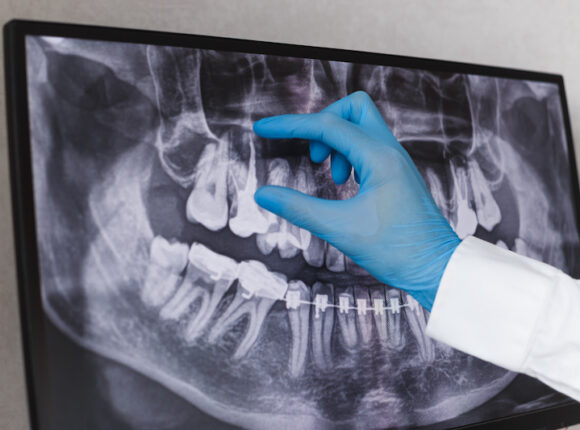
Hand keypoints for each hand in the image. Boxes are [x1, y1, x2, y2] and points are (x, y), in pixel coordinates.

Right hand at [253, 91, 459, 310]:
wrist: (437, 269)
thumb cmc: (397, 250)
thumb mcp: (340, 229)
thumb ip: (298, 208)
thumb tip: (263, 194)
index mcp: (379, 158)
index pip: (326, 126)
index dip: (289, 125)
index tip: (262, 129)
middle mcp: (390, 152)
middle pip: (353, 109)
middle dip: (323, 123)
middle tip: (314, 156)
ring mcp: (396, 162)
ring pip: (362, 126)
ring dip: (337, 143)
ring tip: (333, 177)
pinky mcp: (397, 175)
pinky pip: (369, 147)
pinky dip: (349, 155)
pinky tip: (345, 183)